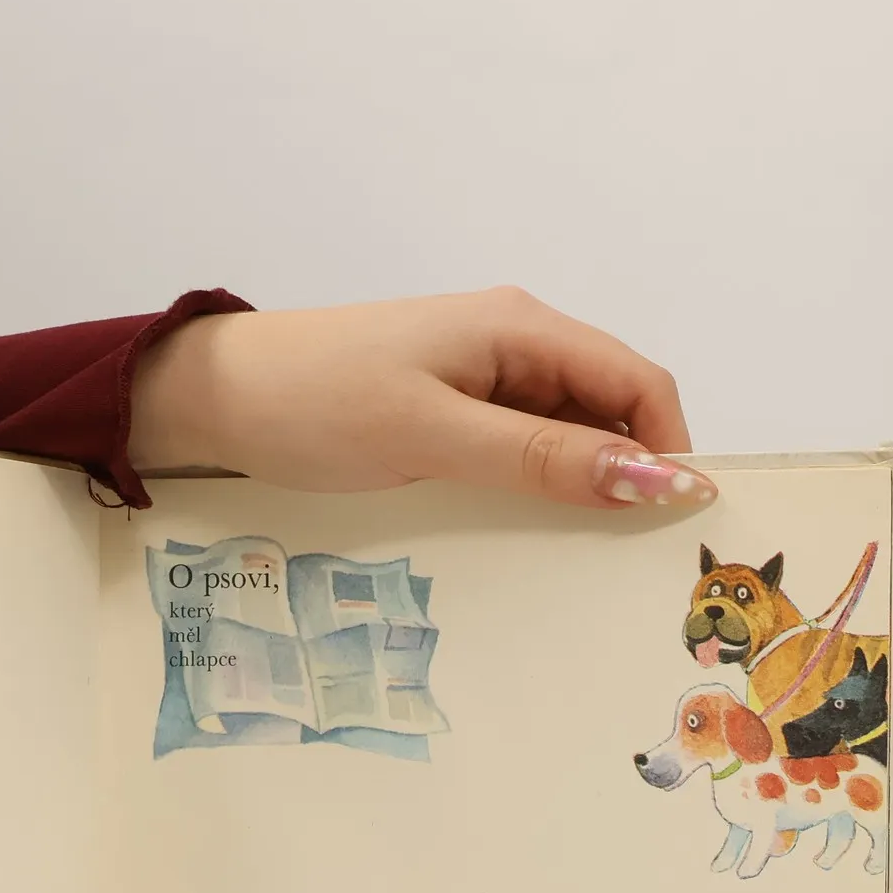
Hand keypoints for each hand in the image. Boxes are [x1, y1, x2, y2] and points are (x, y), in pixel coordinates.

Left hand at [129, 287, 714, 511]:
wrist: (218, 396)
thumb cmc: (317, 402)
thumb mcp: (434, 435)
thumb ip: (542, 458)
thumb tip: (653, 478)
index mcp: (521, 329)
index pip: (637, 384)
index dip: (670, 450)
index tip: (675, 528)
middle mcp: (513, 344)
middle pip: (609, 410)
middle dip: (632, 476)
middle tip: (633, 563)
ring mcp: (478, 378)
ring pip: (564, 435)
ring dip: (582, 488)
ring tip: (585, 560)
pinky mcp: (446, 410)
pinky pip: (518, 449)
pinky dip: (535, 488)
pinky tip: (527, 535)